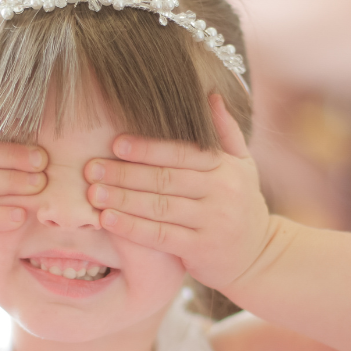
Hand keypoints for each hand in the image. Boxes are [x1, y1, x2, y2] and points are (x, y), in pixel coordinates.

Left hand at [85, 95, 271, 290]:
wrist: (259, 256)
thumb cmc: (240, 204)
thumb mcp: (243, 166)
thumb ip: (226, 132)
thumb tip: (210, 95)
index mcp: (226, 167)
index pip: (182, 153)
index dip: (148, 148)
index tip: (115, 144)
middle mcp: (222, 192)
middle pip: (165, 179)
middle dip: (125, 174)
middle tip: (92, 169)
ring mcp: (212, 222)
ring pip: (159, 207)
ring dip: (122, 199)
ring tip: (93, 193)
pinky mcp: (201, 249)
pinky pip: (160, 236)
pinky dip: (132, 228)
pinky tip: (108, 220)